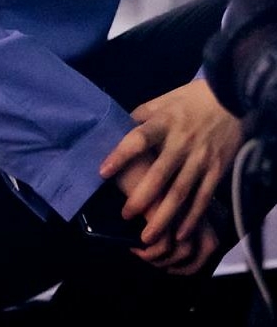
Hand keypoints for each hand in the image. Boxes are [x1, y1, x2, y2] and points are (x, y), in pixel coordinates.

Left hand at [99, 80, 242, 249]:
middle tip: (125, 215)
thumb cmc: (190, 100)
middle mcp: (181, 143)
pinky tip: (179, 234)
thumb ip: (142, 116)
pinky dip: (192, 218)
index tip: (103, 172)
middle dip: (141, 198)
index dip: (121, 155)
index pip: (139, 140)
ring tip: (148, 236)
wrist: (231, 99)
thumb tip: (118, 129)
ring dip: (164, 217)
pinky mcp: (216, 169)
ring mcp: (200, 158)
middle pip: (159, 175)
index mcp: (164, 123)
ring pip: (180, 193)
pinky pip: (203, 198)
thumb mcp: (163, 101)